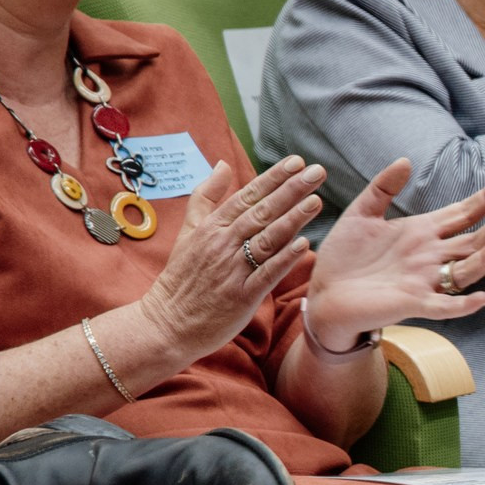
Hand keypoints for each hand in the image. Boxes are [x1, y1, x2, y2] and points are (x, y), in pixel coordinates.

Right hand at [135, 156, 331, 360]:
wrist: (167, 323)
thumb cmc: (183, 275)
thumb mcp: (189, 231)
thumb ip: (206, 197)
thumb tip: (223, 165)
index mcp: (211, 227)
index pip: (247, 196)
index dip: (273, 178)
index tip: (296, 161)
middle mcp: (222, 244)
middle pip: (261, 212)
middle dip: (291, 190)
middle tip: (317, 171)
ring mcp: (232, 270)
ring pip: (267, 239)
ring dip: (293, 219)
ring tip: (316, 201)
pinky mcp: (242, 296)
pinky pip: (266, 274)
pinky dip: (284, 259)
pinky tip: (304, 244)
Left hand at [304, 160, 484, 345]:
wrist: (323, 293)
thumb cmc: (343, 257)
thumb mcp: (360, 214)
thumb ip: (383, 188)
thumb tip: (406, 160)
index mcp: (422, 233)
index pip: (461, 214)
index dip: (483, 200)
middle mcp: (431, 257)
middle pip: (472, 241)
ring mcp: (425, 281)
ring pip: (465, 270)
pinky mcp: (412, 304)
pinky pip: (445, 307)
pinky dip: (464, 305)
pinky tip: (482, 297)